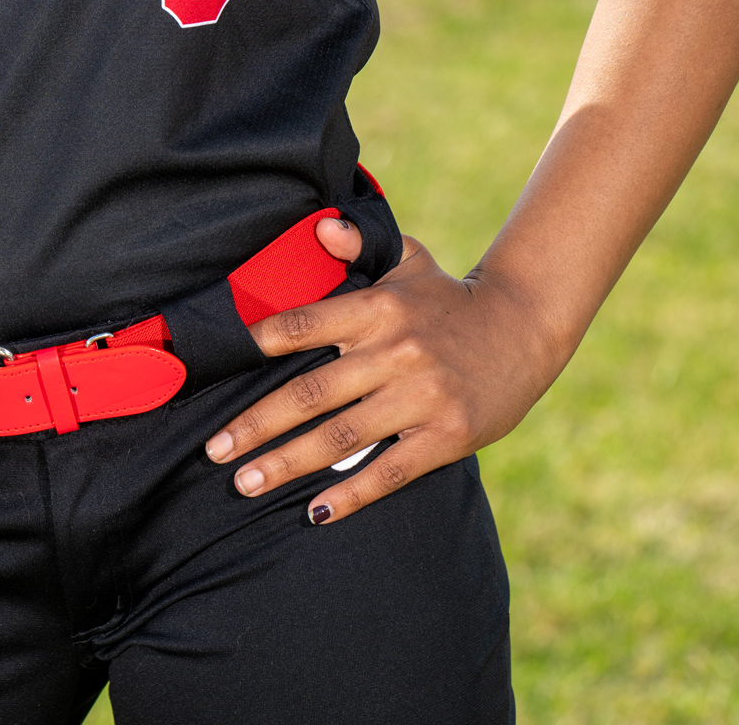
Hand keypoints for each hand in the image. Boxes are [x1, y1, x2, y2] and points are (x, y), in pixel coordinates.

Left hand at [206, 233, 553, 524]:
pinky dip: (351, 493)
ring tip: (246, 482)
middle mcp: (396, 351)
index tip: (220, 366)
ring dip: (288, 462)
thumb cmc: (448, 297)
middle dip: (257, 424)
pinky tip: (316, 512)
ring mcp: (422, 396)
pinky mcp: (447, 435)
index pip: (306, 323)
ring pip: (341, 436)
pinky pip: (390, 471)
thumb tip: (320, 226)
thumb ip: (361, 242)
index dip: (262, 342)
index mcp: (378, 307)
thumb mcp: (407, 260)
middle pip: (311, 392)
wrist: (523, 328)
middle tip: (214, 449)